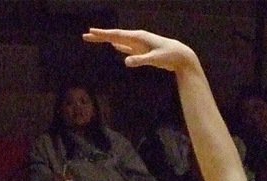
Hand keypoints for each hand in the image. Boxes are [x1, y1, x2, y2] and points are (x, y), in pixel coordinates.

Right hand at [83, 28, 199, 73]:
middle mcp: (137, 38)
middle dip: (100, 36)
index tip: (91, 32)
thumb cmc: (169, 56)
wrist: (181, 56)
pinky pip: (127, 47)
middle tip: (86, 35)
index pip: (117, 35)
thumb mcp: (155, 59)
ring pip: (119, 41)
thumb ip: (140, 60)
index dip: (103, 34)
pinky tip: (114, 46)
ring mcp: (139, 44)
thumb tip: (125, 62)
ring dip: (107, 40)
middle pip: (115, 36)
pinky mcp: (142, 50)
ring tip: (96, 38)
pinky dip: (119, 46)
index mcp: (138, 37)